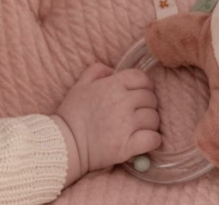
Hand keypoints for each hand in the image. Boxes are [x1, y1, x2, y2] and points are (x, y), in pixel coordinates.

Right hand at [51, 63, 160, 185]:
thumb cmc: (72, 113)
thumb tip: (114, 71)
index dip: (145, 84)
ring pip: (154, 118)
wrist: (64, 143)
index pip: (142, 78)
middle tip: (138, 111)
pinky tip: (145, 139)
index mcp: (113, 85)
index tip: (141, 92)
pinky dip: (153, 139)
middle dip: (147, 103)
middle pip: (151, 98)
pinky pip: (153, 139)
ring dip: (150, 122)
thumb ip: (98, 70)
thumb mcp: (81, 84)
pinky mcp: (127, 146)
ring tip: (140, 126)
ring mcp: (126, 125)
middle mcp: (122, 102)